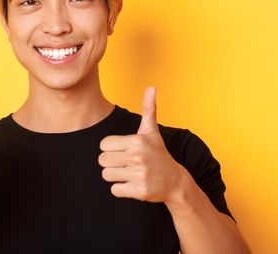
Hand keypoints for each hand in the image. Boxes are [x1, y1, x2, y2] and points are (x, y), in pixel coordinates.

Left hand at [99, 87, 186, 202]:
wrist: (174, 181)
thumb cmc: (158, 154)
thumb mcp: (152, 132)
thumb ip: (149, 109)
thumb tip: (152, 87)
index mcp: (137, 141)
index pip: (103, 145)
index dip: (112, 149)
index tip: (125, 151)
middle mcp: (138, 156)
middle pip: (102, 160)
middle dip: (113, 163)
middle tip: (128, 164)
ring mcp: (139, 174)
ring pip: (106, 175)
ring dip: (116, 176)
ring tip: (130, 173)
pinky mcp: (139, 190)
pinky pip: (114, 190)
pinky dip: (122, 189)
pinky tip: (134, 184)